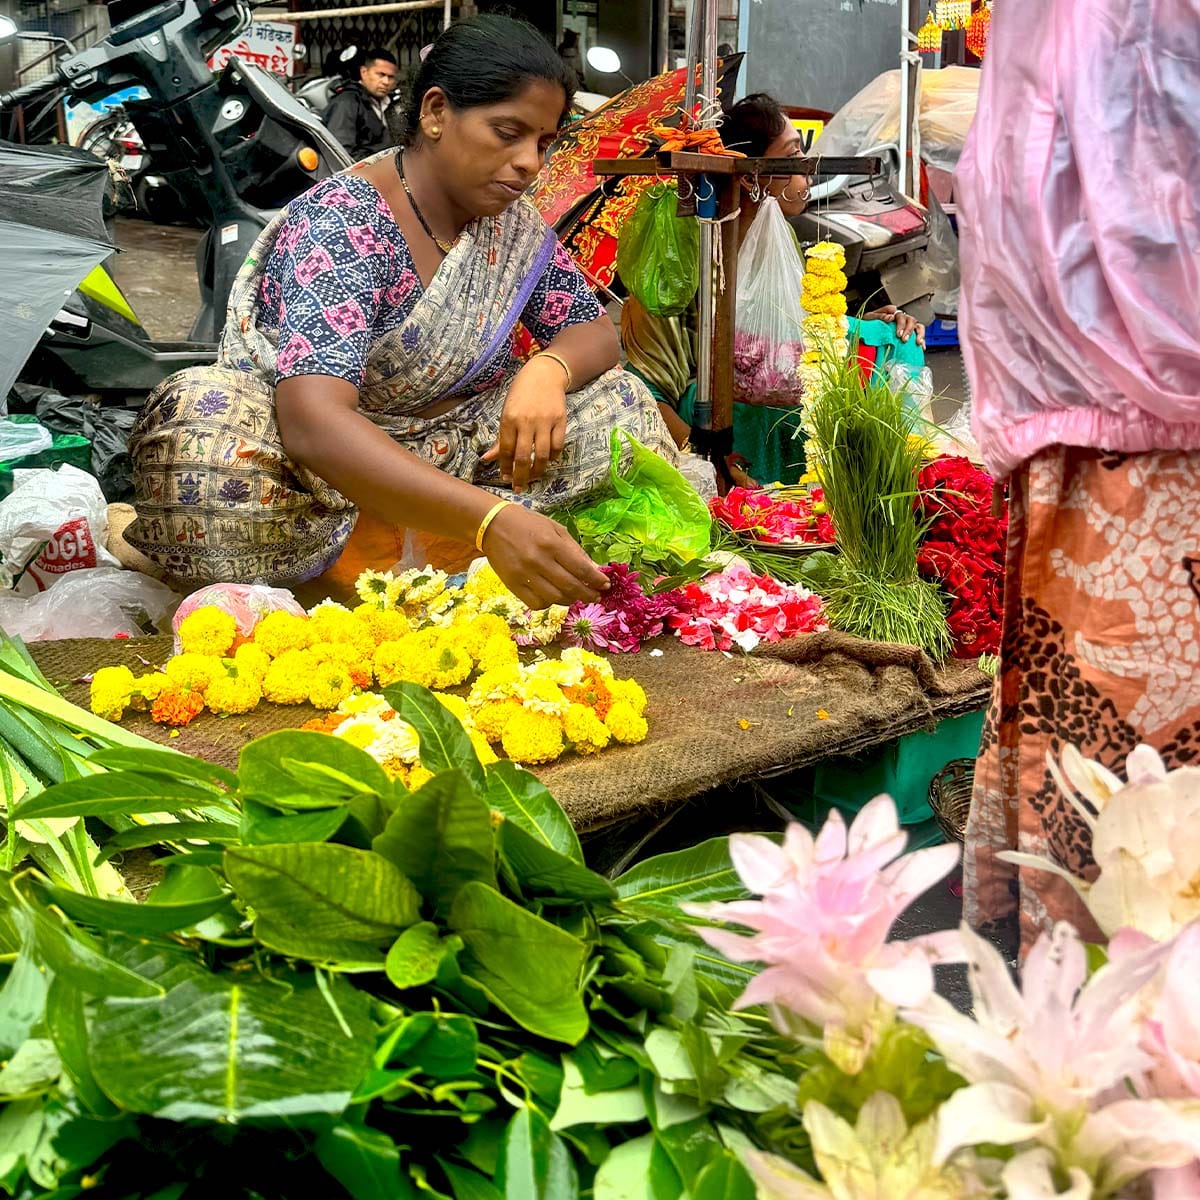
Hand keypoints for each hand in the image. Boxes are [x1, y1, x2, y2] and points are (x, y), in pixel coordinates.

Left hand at [481, 358, 567, 494]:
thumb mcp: (506, 412)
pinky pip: (557, 447)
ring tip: (533, 477)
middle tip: (518, 488)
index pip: (506, 451)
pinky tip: (547, 461)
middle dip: (520, 477)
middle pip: (523, 457)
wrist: (544, 374)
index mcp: (509, 419)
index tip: (505, 479)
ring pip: (542, 456)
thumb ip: (500, 439)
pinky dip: (552, 458)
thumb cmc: (521, 394)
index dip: (505, 468)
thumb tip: (487, 459)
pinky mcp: (560, 421)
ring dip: (537, 471)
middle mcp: (526, 421)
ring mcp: (545, 421)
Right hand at [481, 503, 607, 608]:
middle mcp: (538, 561)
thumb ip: (575, 550)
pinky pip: (536, 603)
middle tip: (595, 596)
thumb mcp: (555, 529)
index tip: (605, 585)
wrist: (492, 525)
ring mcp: (524, 575)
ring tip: (574, 595)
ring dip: (569, 600)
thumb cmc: (527, 524)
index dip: (596, 580)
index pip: (581, 568)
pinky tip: (552, 596)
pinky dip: (548, 603)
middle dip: (588, 595)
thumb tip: (594, 570)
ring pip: (555, 598)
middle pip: (570, 587)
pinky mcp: (512, 585)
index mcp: (551, 543)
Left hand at [863, 304, 925, 349]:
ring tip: (917, 343)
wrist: (865, 334)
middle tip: (904, 339)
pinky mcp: (909, 334)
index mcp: (892, 312)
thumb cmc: (868, 324)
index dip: (901, 324)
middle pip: (910, 320)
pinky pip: (919, 334)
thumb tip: (891, 317)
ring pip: (917, 326)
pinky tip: (922, 347)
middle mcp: (901, 318)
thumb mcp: (869, 318)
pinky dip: (922, 340)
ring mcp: (906, 325)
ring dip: (919, 334)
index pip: (900, 315)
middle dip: (908, 330)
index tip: (898, 334)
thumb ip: (879, 316)